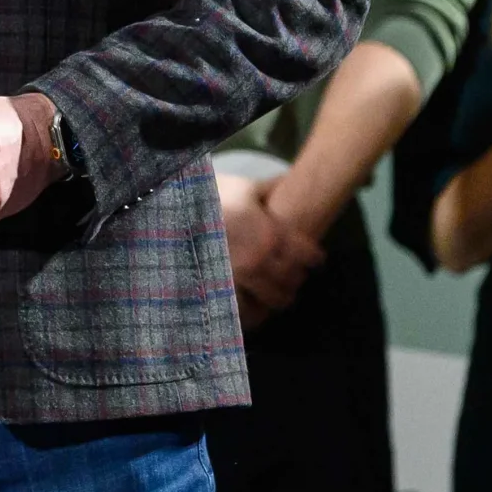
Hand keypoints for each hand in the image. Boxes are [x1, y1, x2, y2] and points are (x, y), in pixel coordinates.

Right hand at [219, 174, 323, 328]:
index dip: (315, 258)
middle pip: (293, 279)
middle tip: (296, 273)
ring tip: (278, 291)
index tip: (316, 259)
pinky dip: (255, 312)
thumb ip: (269, 188)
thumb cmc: (210, 198)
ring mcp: (242, 278)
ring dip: (280, 295)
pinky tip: (256, 307)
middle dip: (297, 276)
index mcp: (272, 234)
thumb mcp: (242, 187)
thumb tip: (289, 180)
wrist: (174, 214)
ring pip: (275, 299)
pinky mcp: (224, 290)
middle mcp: (262, 260)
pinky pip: (248, 311)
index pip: (307, 255)